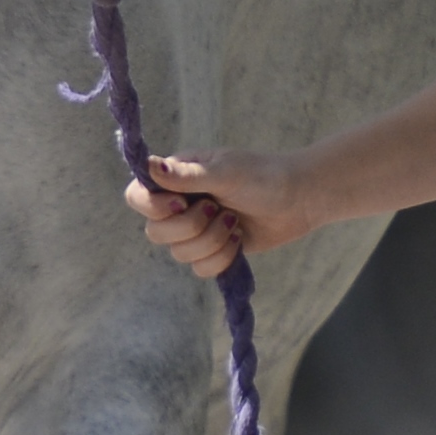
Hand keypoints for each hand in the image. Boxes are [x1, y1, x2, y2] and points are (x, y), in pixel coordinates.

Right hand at [128, 150, 312, 281]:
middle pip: (156, 233)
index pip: (137, 197)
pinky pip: (201, 269)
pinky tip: (239, 238)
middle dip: (191, 227)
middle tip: (217, 208)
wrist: (298, 199)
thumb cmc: (262, 176)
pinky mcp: (212, 252)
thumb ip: (187, 174)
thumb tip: (149, 165)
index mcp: (175, 179)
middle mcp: (178, 205)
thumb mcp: (225, 171)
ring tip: (234, 221)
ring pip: (180, 254)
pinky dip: (223, 257)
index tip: (181, 203)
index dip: (153, 207)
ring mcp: (194, 231)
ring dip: (212, 241)